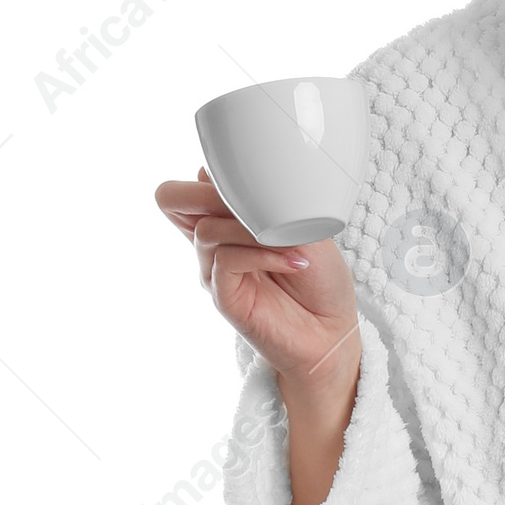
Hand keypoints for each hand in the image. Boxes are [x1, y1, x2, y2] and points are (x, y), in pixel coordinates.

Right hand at [154, 172, 359, 411]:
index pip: (193, 181)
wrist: (332, 332)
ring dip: (252, 227)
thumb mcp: (303, 224)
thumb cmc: (320, 281)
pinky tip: (291, 261)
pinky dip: (259, 254)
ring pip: (207, 228)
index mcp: (228, 220)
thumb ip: (270, 201)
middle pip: (172, 198)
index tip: (260, 183)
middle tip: (254, 204)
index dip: (215, 172)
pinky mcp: (222, 294)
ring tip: (289, 242)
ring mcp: (214, 268)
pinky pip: (225, 259)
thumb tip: (240, 186)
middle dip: (209, 190)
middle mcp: (214, 242)